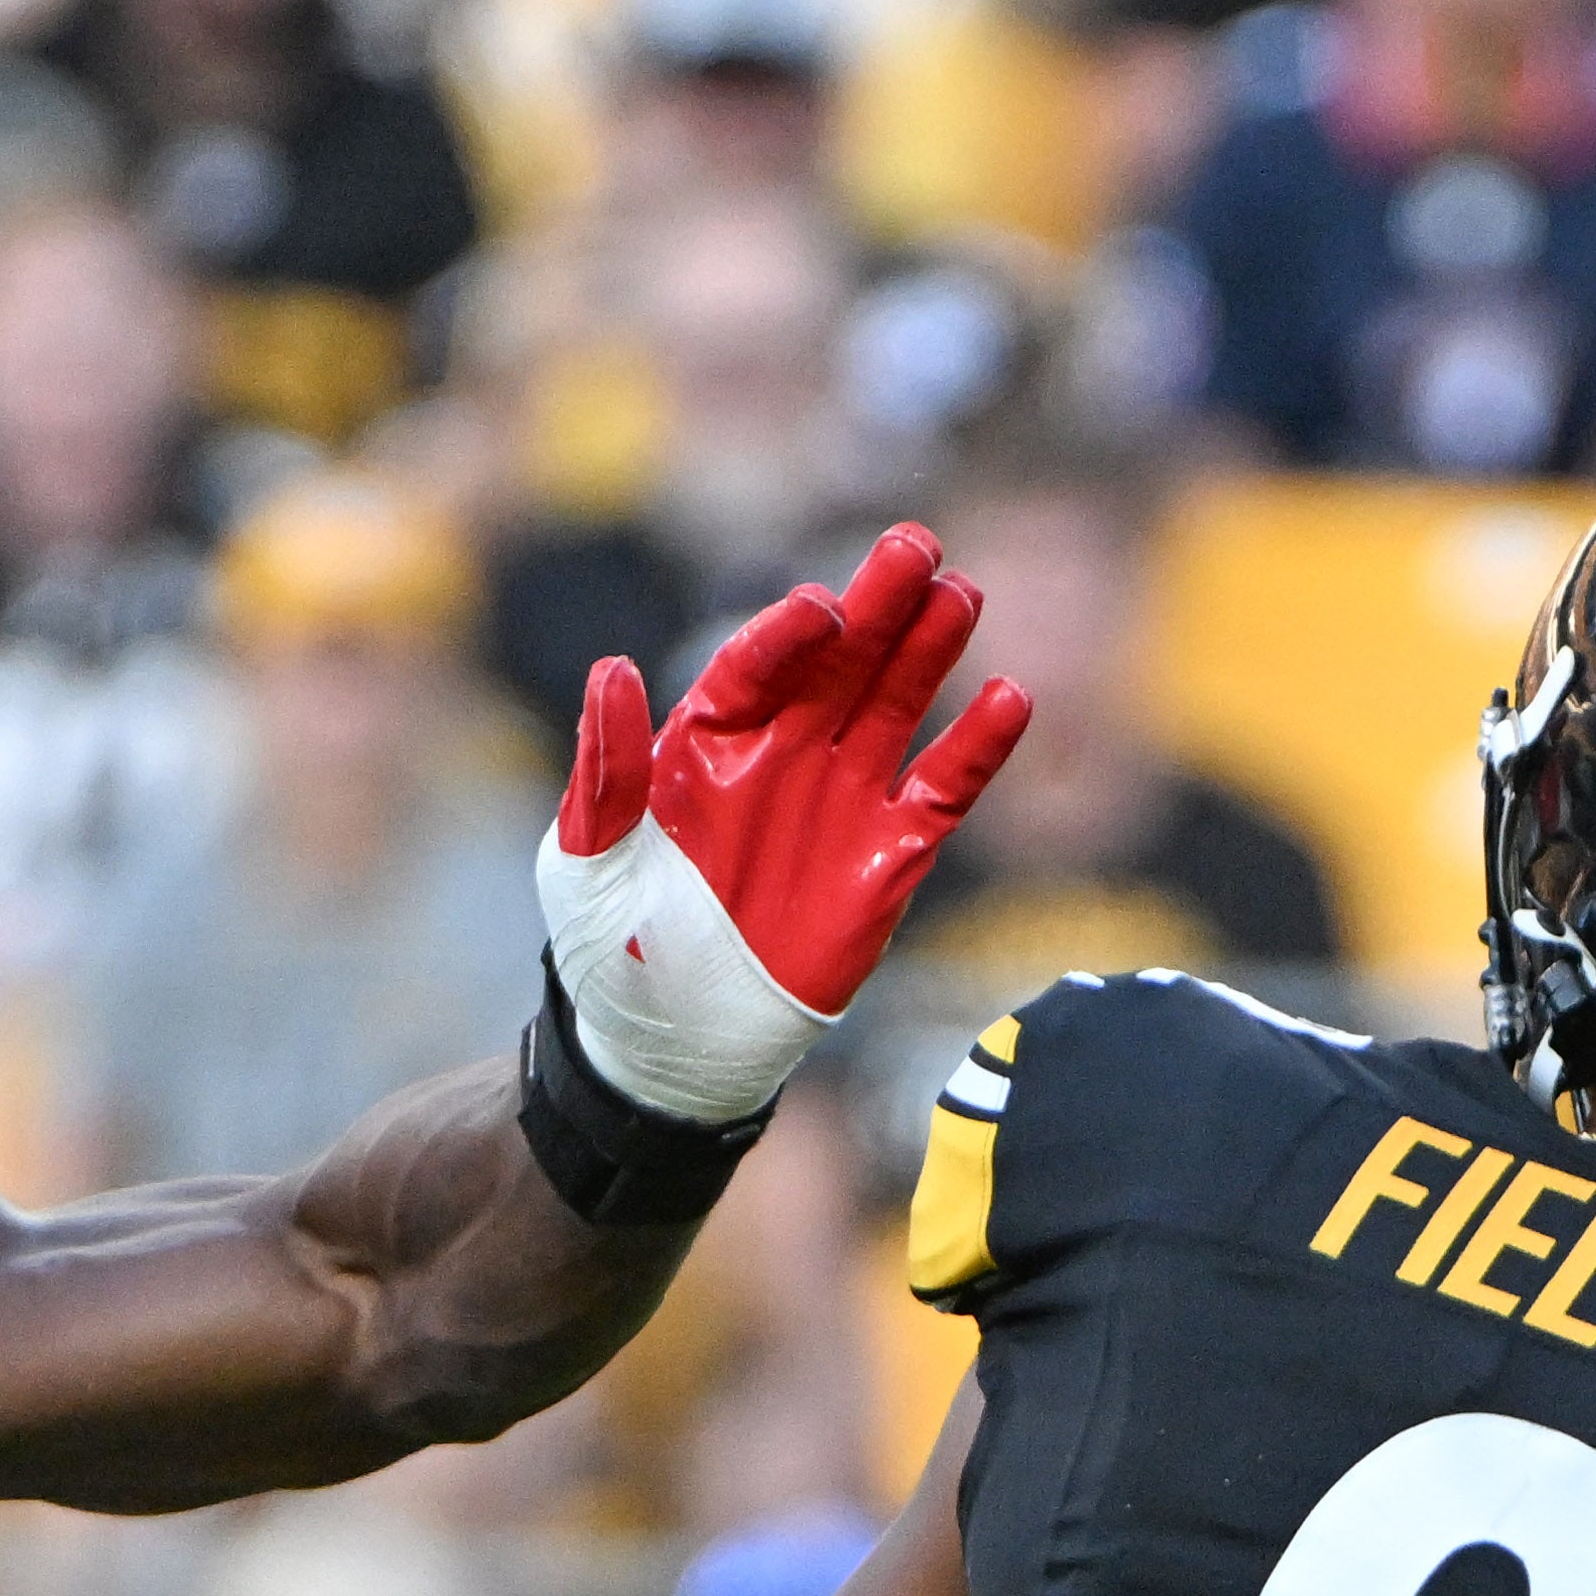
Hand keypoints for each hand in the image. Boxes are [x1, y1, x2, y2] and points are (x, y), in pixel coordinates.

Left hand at [538, 524, 1034, 1131]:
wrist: (674, 1047)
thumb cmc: (614, 953)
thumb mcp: (587, 865)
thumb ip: (606, 774)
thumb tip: (612, 670)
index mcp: (706, 742)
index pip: (756, 666)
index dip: (788, 634)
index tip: (821, 606)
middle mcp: (781, 752)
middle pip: (839, 663)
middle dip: (877, 605)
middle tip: (917, 548)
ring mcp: (840, 798)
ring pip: (894, 705)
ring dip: (928, 651)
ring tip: (960, 594)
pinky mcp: (889, 855)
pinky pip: (943, 790)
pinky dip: (978, 747)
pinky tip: (1009, 697)